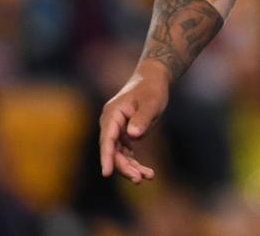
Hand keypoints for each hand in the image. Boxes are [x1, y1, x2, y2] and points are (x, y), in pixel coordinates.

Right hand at [99, 61, 169, 182]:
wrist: (153, 80)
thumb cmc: (151, 90)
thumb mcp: (151, 102)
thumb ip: (141, 118)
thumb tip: (131, 136)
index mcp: (112, 114)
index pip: (107, 139)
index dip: (106, 157)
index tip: (106, 173)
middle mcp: (110, 124)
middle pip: (112, 151)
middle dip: (124, 167)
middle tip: (139, 179)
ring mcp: (116, 130)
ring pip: (119, 154)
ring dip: (131, 167)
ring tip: (148, 177)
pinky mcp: (124, 135)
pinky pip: (126, 153)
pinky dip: (135, 163)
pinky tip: (147, 172)